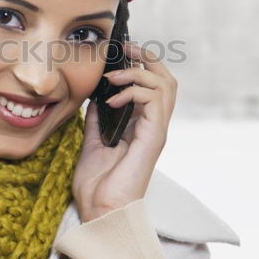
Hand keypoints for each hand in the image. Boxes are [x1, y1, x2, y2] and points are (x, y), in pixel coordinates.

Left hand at [72, 41, 177, 222]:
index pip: (152, 84)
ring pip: (165, 84)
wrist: (99, 210)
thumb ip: (98, 118)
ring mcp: (155, 131)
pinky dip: (134, 91)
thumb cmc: (97, 183)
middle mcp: (153, 125)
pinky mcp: (153, 138)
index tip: (118, 52)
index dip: (140, 63)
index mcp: (141, 125)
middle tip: (124, 48)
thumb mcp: (92, 140)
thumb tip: (96, 97)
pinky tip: (114, 98)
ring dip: (138, 72)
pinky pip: (154, 101)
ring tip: (114, 76)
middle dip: (147, 57)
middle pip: (166, 78)